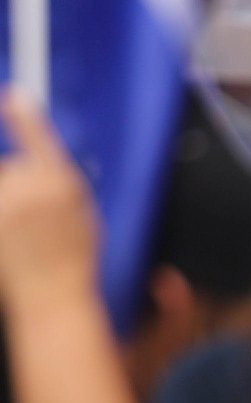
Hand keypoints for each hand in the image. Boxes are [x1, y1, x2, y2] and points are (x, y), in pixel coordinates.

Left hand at [0, 90, 99, 311]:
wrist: (52, 296)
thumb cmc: (73, 259)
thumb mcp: (81, 214)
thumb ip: (57, 181)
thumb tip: (35, 161)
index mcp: (62, 185)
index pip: (38, 141)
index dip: (24, 117)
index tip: (13, 98)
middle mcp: (30, 188)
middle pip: (12, 167)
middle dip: (15, 183)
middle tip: (32, 218)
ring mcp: (5, 202)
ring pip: (3, 184)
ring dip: (8, 198)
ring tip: (22, 232)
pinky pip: (3, 200)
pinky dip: (6, 211)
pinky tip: (13, 230)